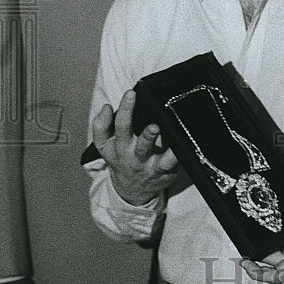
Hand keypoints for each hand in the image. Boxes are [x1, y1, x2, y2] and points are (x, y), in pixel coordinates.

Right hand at [92, 90, 177, 205]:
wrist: (131, 190)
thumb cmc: (121, 159)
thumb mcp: (105, 145)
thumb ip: (101, 125)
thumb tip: (106, 107)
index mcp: (119, 146)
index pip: (120, 126)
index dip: (125, 109)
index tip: (131, 94)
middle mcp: (135, 157)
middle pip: (140, 144)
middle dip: (147, 135)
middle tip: (153, 126)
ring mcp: (151, 165)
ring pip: (158, 157)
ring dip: (160, 146)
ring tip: (161, 133)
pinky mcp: (166, 172)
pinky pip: (173, 164)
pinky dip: (178, 155)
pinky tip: (182, 146)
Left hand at [240, 205, 283, 283]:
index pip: (277, 275)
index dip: (258, 273)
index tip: (245, 261)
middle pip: (273, 273)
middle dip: (256, 264)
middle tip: (244, 250)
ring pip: (279, 268)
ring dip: (265, 261)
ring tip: (255, 247)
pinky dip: (277, 258)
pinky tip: (274, 244)